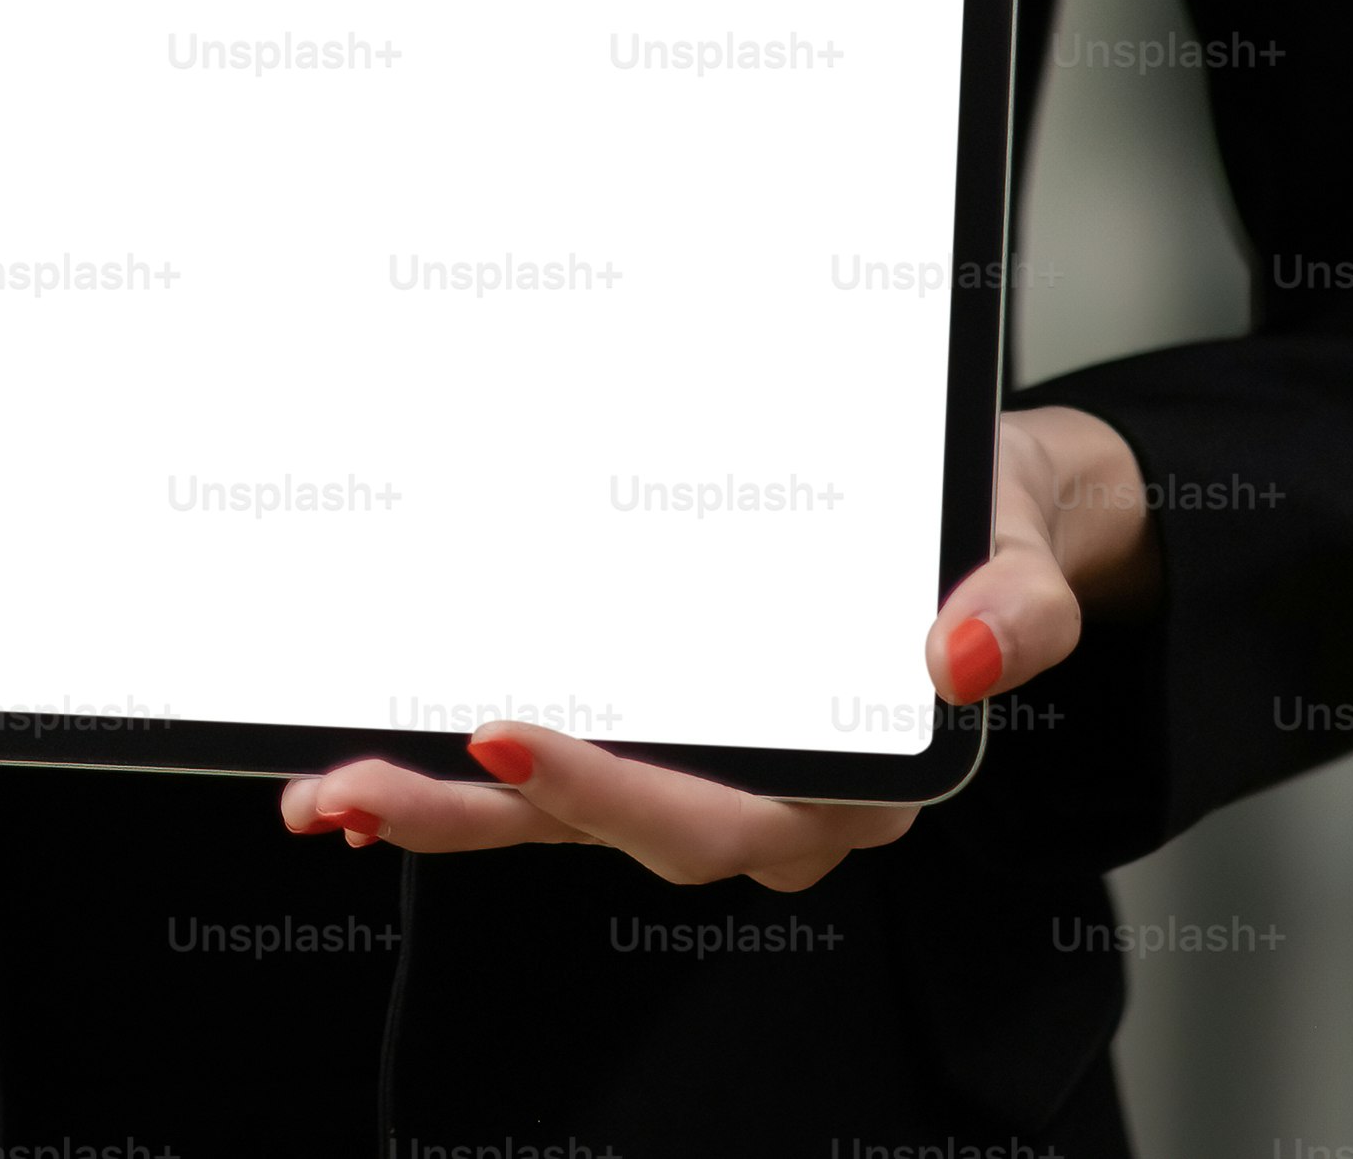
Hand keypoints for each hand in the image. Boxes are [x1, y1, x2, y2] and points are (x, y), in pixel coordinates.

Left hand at [275, 403, 1157, 888]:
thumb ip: (1014, 615)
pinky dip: (459, 783)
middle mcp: (765, 804)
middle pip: (606, 832)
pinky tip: (369, 772)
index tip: (511, 734)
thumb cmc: (978, 534)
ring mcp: (698, 777)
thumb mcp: (1020, 556)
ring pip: (558, 821)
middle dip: (478, 816)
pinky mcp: (650, 743)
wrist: (977, 519)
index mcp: (852, 787)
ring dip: (441, 810)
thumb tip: (958, 657)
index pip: (717, 815)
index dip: (606, 790)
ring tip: (332, 793)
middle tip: (363, 786)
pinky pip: (548, 785)